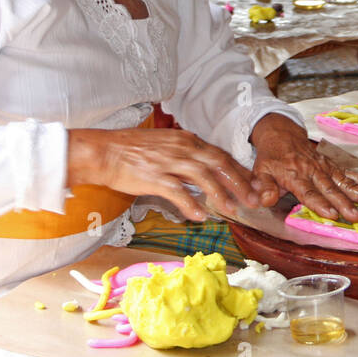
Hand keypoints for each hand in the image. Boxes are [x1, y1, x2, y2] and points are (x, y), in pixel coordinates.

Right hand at [67, 127, 276, 221]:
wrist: (104, 151)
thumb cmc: (133, 150)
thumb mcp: (167, 145)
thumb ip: (187, 155)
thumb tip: (206, 170)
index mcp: (187, 140)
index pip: (220, 154)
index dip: (239, 171)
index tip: (253, 185)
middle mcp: (182, 148)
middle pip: (219, 164)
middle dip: (239, 182)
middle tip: (252, 200)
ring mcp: (168, 162)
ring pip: (203, 177)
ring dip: (220, 194)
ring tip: (231, 210)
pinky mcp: (153, 177)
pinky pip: (177, 192)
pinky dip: (191, 204)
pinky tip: (200, 216)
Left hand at [250, 113, 357, 221]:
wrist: (282, 134)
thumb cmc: (271, 158)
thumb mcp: (261, 171)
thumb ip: (264, 187)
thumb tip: (264, 201)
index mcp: (294, 174)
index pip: (308, 192)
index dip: (319, 203)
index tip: (331, 215)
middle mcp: (314, 171)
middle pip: (331, 188)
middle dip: (345, 203)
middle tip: (356, 216)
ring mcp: (326, 168)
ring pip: (347, 181)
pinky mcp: (334, 166)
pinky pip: (352, 175)